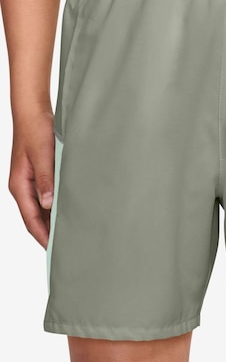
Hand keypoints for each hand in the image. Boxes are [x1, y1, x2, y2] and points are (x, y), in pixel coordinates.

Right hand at [8, 102, 54, 248]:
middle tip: (66, 247)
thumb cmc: (35, 130)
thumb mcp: (42, 156)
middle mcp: (23, 187)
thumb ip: (46, 180)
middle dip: (48, 233)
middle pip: (35, 217)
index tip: (54, 250)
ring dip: (52, 221)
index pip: (30, 219)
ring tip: (69, 234)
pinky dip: (55, 208)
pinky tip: (68, 213)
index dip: (42, 235)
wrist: (33, 112)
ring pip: (41, 209)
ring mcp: (30, 182)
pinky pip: (46, 198)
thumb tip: (48, 204)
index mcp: (19, 186)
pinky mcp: (39, 176)